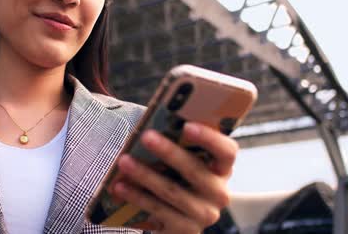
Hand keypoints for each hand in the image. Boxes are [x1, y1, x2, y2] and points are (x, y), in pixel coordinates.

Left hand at [113, 122, 237, 232]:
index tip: (187, 126)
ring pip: (172, 191)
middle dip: (168, 152)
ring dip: (145, 175)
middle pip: (195, 170)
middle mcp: (219, 192)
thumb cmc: (178, 180)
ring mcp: (204, 214)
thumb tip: (149, 125)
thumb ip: (176, 146)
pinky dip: (137, 196)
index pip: (227, 151)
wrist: (178, 221)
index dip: (209, 138)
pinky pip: (159, 210)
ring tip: (124, 161)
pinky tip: (120, 186)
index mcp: (222, 169)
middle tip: (146, 136)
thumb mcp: (183, 164)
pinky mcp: (186, 230)